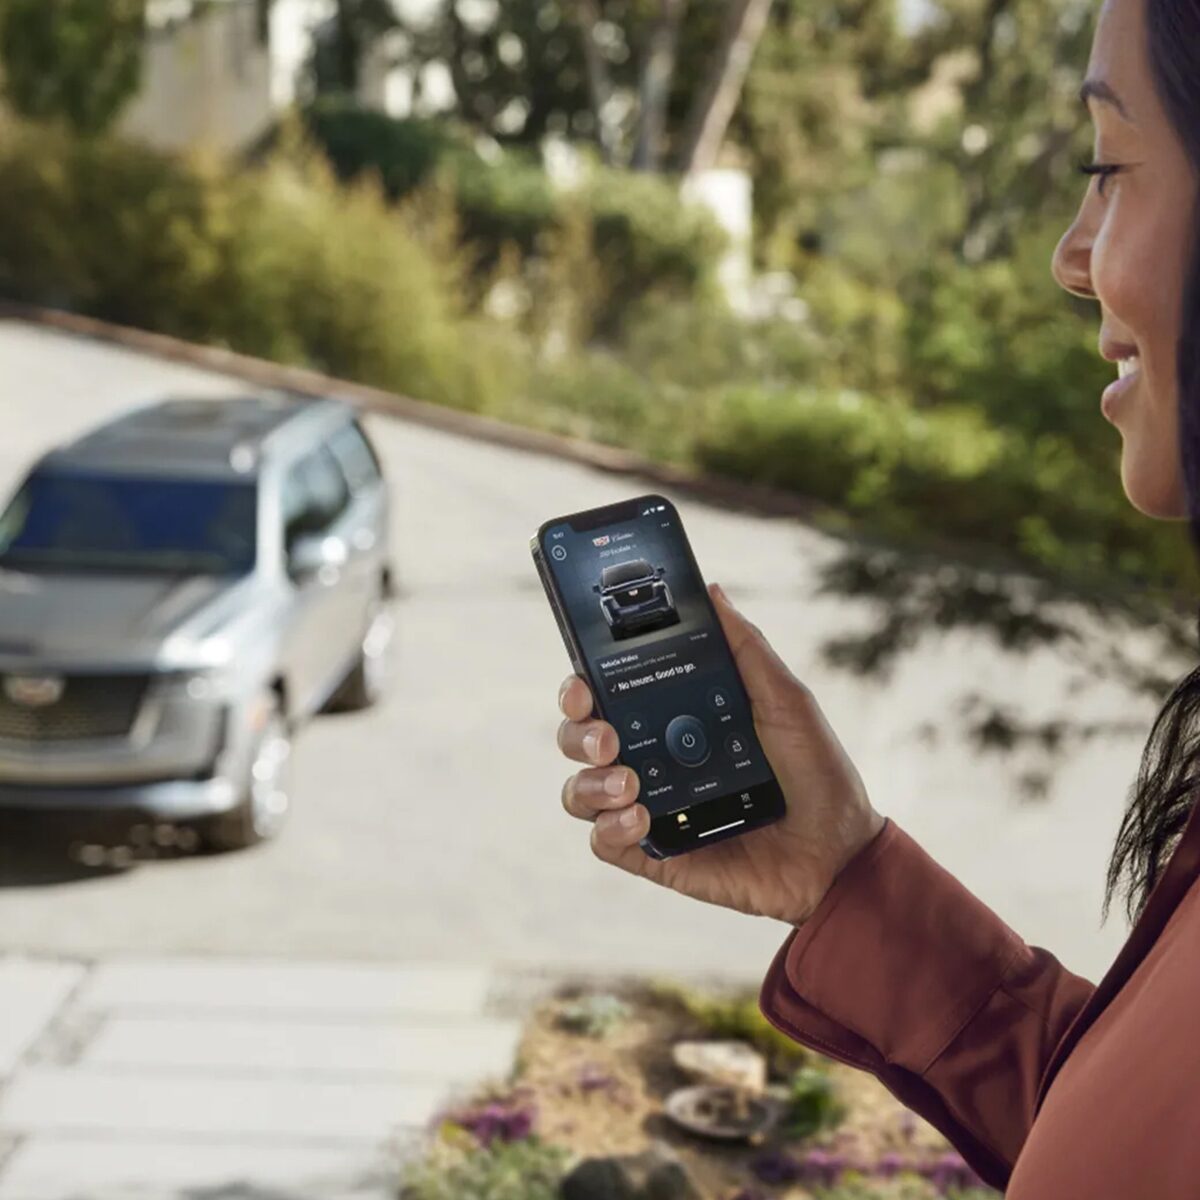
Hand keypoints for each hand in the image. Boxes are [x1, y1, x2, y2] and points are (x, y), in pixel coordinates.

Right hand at [556, 582, 886, 925]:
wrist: (840, 850)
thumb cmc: (816, 770)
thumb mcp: (785, 700)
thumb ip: (745, 647)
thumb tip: (711, 591)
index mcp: (671, 718)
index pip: (604, 694)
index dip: (578, 686)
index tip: (583, 681)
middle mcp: (650, 759)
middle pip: (578, 739)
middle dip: (578, 733)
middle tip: (608, 737)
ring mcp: (648, 808)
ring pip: (579, 792)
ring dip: (590, 783)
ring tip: (630, 783)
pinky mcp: (655, 854)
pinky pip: (603, 842)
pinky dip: (610, 828)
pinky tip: (641, 817)